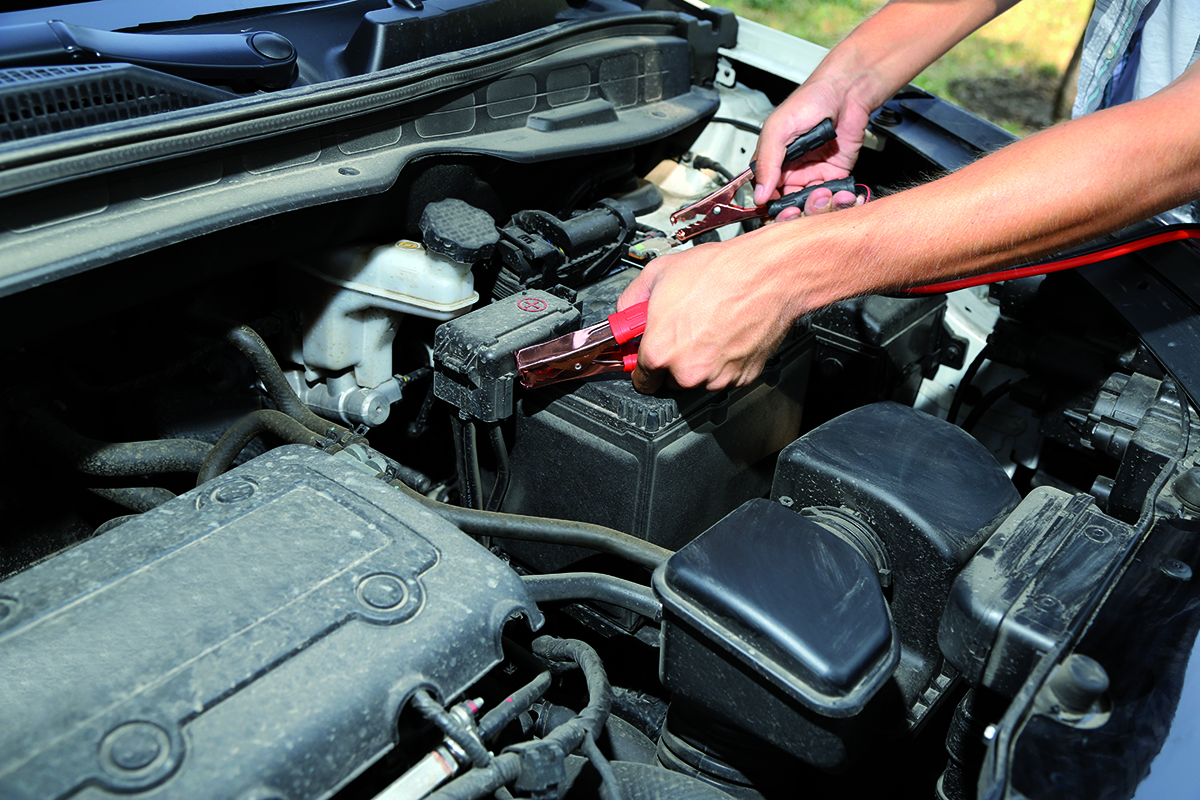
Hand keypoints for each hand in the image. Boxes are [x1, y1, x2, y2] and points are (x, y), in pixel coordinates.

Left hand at [617, 224, 819, 393]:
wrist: (767, 274)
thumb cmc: (719, 271)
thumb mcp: (658, 274)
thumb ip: (632, 301)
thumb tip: (626, 314)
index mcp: (660, 351)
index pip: (640, 380)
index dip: (643, 365)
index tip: (648, 356)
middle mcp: (687, 372)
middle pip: (669, 382)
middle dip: (672, 361)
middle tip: (683, 331)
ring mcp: (717, 378)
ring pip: (698, 380)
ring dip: (698, 362)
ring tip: (708, 327)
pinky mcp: (742, 377)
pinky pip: (724, 376)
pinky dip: (723, 361)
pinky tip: (726, 333)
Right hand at [751, 77, 873, 218]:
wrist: (847, 91)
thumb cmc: (810, 100)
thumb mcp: (778, 129)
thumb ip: (767, 162)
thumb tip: (759, 194)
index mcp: (773, 161)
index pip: (765, 193)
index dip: (770, 206)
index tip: (777, 210)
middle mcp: (792, 170)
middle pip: (788, 204)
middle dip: (793, 211)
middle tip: (798, 210)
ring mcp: (815, 174)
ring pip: (810, 204)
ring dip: (816, 206)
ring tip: (822, 194)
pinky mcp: (837, 175)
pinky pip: (833, 196)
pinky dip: (836, 201)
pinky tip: (837, 195)